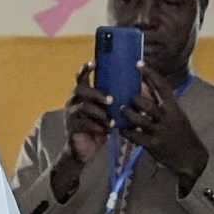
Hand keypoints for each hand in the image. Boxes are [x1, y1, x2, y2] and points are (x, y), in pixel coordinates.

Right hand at [50, 65, 112, 200]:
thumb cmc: (99, 128)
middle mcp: (73, 101)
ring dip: (99, 112)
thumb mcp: (109, 113)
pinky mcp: (71, 126)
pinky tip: (106, 129)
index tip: (94, 62)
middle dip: (96, 93)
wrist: (84, 150)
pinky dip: (97, 126)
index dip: (86, 69)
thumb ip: (119, 100)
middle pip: (80, 89)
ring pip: (83, 106)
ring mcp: (70, 114)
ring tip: (111, 119)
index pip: (80, 77)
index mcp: (82, 94)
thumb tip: (143, 87)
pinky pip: (83, 122)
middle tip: (111, 100)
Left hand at [121, 66, 208, 189]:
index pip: (162, 87)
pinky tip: (120, 129)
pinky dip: (126, 131)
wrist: (191, 157)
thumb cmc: (180, 133)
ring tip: (121, 110)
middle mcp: (168, 118)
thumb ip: (161, 103)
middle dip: (136, 99)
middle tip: (126, 97)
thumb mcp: (175, 115)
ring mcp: (160, 132)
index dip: (150, 74)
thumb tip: (144, 86)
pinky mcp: (153, 145)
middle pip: (149, 104)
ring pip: (140, 120)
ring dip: (128, 114)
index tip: (138, 63)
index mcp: (174, 108)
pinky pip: (136, 136)